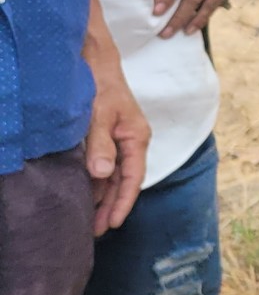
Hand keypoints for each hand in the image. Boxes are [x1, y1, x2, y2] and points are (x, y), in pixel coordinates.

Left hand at [84, 52, 149, 235]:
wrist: (96, 63)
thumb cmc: (102, 86)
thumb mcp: (100, 116)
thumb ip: (101, 146)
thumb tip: (102, 175)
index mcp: (137, 138)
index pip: (133, 178)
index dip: (123, 202)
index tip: (112, 223)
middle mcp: (131, 142)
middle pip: (124, 181)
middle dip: (111, 207)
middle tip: (97, 232)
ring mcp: (119, 141)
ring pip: (113, 176)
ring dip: (103, 197)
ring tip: (91, 220)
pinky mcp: (107, 138)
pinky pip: (104, 166)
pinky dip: (96, 183)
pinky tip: (87, 195)